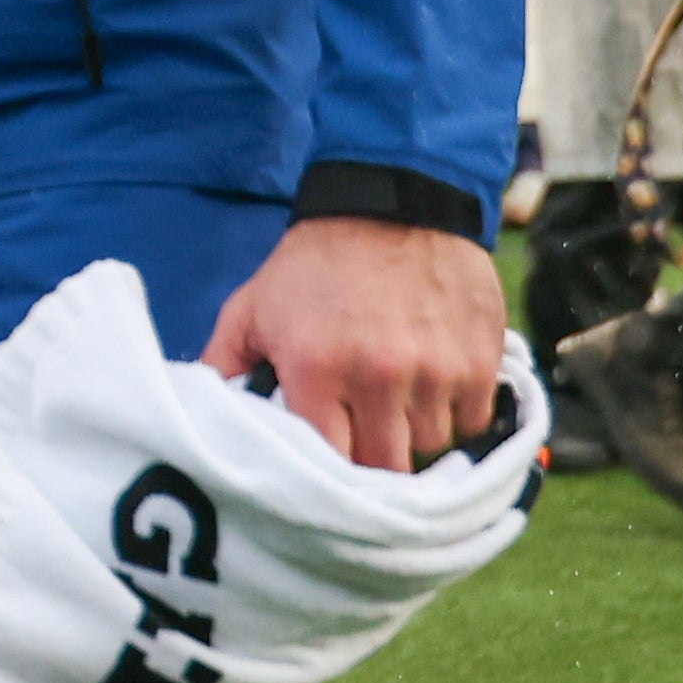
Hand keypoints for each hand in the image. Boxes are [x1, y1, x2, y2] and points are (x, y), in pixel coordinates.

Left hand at [200, 215, 506, 470]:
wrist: (392, 206)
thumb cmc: (313, 265)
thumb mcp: (251, 308)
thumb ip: (224, 365)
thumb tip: (203, 419)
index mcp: (316, 369)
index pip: (327, 462)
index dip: (326, 476)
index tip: (324, 474)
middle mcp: (379, 377)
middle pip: (384, 466)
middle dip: (372, 463)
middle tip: (364, 442)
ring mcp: (435, 372)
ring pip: (431, 448)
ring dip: (414, 437)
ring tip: (396, 407)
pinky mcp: (478, 363)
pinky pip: (472, 423)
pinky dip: (453, 416)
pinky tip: (431, 390)